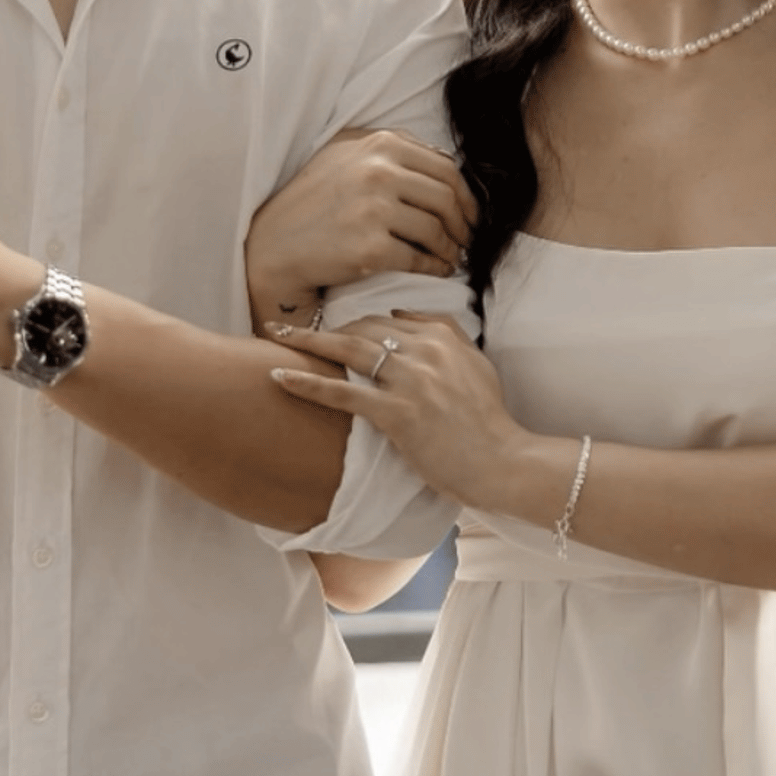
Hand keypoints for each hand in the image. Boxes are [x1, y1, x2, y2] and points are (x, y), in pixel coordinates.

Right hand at [244, 129, 476, 334]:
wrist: (274, 244)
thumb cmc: (312, 199)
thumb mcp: (346, 154)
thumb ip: (391, 149)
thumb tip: (445, 162)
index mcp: (379, 144)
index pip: (445, 167)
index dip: (466, 194)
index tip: (469, 212)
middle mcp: (379, 171)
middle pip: (447, 197)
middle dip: (465, 222)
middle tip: (468, 238)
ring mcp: (374, 210)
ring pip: (437, 230)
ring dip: (453, 247)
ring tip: (453, 256)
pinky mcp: (370, 249)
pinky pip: (421, 258)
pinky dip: (436, 266)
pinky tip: (437, 269)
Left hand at [266, 312, 523, 508]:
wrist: (501, 461)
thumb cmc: (488, 420)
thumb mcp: (475, 363)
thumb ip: (446, 332)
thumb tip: (402, 314)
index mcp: (442, 336)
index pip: (385, 320)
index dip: (352, 325)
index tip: (329, 331)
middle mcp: (424, 350)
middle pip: (361, 329)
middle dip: (322, 328)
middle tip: (287, 330)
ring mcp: (410, 380)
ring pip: (347, 351)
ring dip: (306, 342)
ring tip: (275, 338)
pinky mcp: (397, 413)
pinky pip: (342, 393)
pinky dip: (307, 383)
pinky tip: (279, 376)